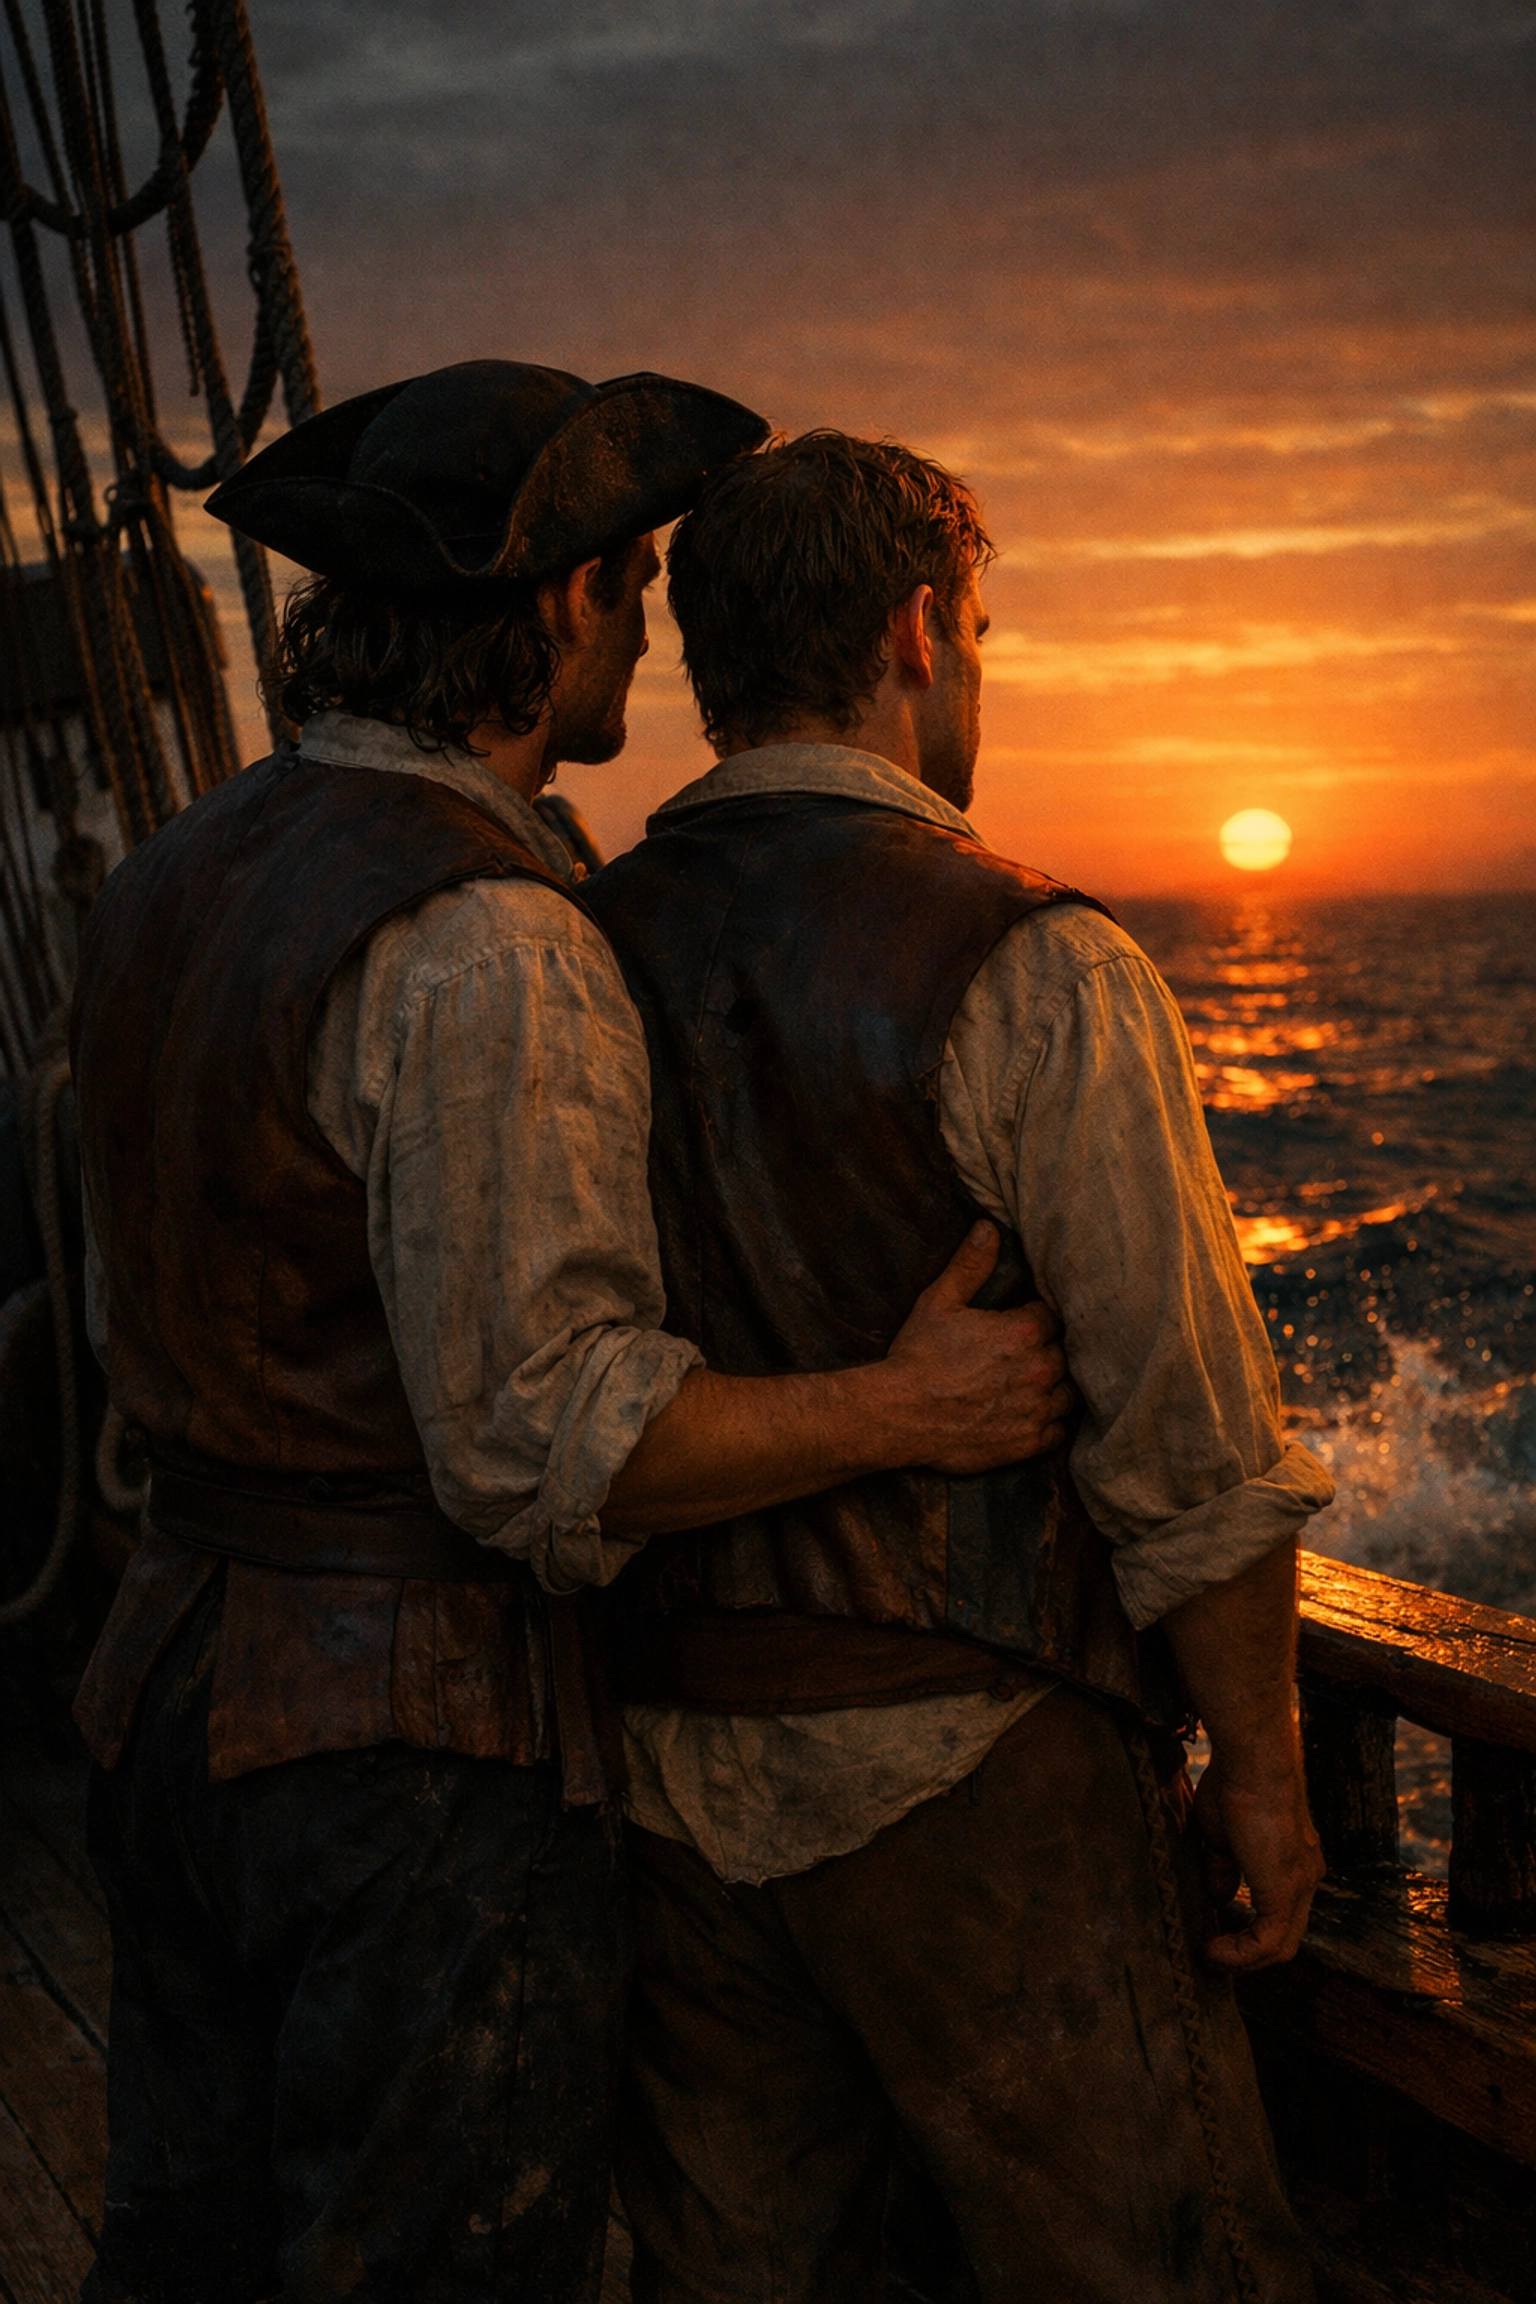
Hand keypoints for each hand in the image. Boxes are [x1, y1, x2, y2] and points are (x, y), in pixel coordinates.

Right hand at [883, 1222, 1075, 1474]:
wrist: (898, 1414)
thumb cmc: (918, 1356)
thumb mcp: (940, 1301)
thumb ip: (971, 1265)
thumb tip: (989, 1228)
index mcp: (1025, 1330)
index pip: (1056, 1317)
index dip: (1040, 1319)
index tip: (1024, 1324)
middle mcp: (1040, 1369)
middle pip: (1067, 1354)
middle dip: (1050, 1351)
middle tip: (1024, 1356)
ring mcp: (1037, 1408)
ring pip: (1069, 1393)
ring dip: (1055, 1386)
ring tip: (1031, 1384)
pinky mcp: (1028, 1442)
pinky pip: (1059, 1430)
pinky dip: (1050, 1422)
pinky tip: (1030, 1413)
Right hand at [1192, 1749, 1324, 1970]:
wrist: (1253, 1764)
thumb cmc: (1235, 1784)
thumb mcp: (1222, 1834)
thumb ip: (1223, 1868)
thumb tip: (1218, 1897)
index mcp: (1293, 1861)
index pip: (1281, 1909)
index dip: (1251, 1928)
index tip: (1218, 1932)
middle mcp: (1305, 1877)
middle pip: (1285, 1935)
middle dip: (1250, 1955)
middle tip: (1216, 1957)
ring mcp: (1300, 1886)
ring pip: (1281, 1945)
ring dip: (1244, 1960)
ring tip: (1211, 1959)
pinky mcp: (1285, 1892)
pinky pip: (1267, 1942)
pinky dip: (1239, 1954)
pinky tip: (1212, 1951)